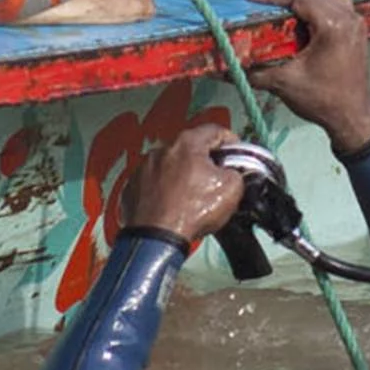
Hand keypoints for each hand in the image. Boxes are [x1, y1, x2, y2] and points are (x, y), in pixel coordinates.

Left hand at [122, 119, 253, 247]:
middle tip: (216, 177)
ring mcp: (144, 168)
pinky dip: (164, 189)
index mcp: (187, 144)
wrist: (155, 238)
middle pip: (190, 147)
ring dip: (182, 175)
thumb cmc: (190, 212)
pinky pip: (153, 182)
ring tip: (192, 196)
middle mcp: (162, 150)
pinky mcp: (133, 186)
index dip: (230, 141)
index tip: (235, 152)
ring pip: (170, 164)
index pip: (214, 131)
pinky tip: (172, 205)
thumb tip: (232, 173)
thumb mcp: (231, 190)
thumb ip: (236, 173)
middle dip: (205, 160)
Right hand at [242, 0, 369, 155]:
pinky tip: (302, 9)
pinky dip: (317, 0)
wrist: (354, 117)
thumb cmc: (322, 100)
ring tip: (276, 0)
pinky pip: (336, 1)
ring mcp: (356, 20)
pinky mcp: (357, 27)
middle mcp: (348, 17)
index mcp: (333, 26)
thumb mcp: (284, 84)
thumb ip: (253, 72)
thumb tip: (223, 70)